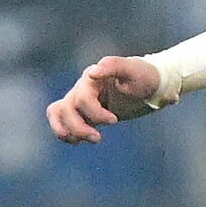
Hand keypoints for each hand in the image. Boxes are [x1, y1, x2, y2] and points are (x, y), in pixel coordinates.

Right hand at [45, 55, 161, 143]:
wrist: (148, 84)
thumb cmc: (142, 76)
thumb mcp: (133, 69)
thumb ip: (113, 65)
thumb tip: (92, 73)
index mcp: (91, 78)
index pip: (82, 100)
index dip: (96, 114)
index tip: (114, 120)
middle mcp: (81, 88)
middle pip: (66, 110)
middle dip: (80, 128)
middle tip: (98, 138)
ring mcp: (78, 100)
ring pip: (58, 115)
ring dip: (69, 132)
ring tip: (88, 140)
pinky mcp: (80, 112)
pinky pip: (60, 121)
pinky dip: (65, 133)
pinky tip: (78, 140)